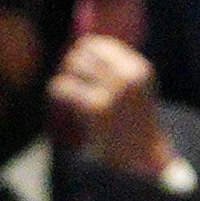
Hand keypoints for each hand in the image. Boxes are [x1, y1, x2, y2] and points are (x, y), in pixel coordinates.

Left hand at [53, 29, 178, 178]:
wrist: (142, 161)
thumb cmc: (133, 125)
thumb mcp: (132, 89)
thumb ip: (111, 66)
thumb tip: (79, 39)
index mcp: (138, 69)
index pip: (101, 44)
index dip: (84, 53)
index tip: (80, 70)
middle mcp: (127, 77)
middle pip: (84, 51)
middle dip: (72, 64)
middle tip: (71, 82)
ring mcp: (112, 92)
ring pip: (72, 66)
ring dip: (65, 78)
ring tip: (68, 94)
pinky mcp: (95, 108)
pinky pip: (63, 87)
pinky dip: (57, 92)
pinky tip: (61, 102)